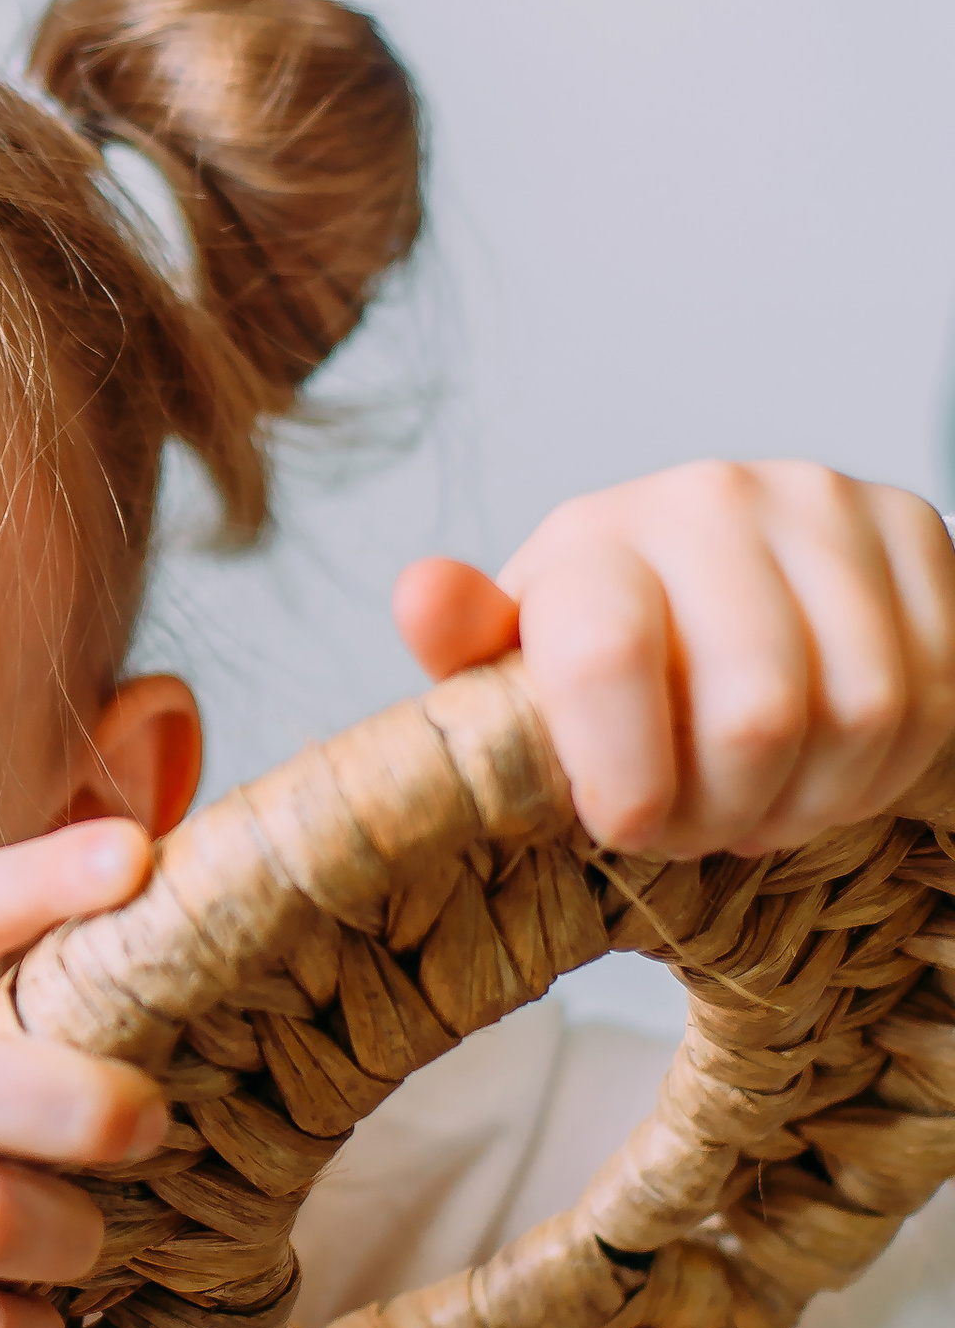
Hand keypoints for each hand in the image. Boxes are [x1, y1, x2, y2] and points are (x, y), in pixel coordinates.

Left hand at [396, 460, 954, 855]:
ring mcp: (823, 504)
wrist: (712, 588)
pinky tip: (832, 765)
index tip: (626, 829)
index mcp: (594, 539)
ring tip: (763, 801)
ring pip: (861, 713)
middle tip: (701, 827)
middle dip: (730, 812)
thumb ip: (470, 651)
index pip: (610, 658)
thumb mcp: (516, 670)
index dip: (628, 784)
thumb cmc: (607, 652)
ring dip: (816, 801)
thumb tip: (423, 595)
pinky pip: (938, 693)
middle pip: (756, 714)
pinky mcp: (914, 527)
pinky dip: (891, 768)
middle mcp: (709, 498)